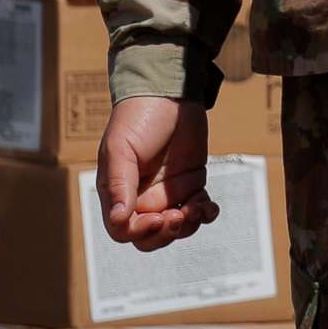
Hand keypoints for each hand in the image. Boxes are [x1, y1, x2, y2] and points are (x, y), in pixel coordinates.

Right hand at [98, 96, 219, 251]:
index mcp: (118, 192)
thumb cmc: (138, 116)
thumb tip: (119, 220)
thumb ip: (118, 184)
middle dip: (166, 233)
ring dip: (188, 225)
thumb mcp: (121, 148)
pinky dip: (205, 214)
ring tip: (197, 207)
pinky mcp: (190, 183)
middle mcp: (141, 196)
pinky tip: (209, 206)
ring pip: (176, 227)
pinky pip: (198, 210)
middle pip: (150, 236)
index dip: (140, 232)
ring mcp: (167, 192)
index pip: (123, 229)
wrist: (169, 92)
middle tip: (178, 215)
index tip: (157, 219)